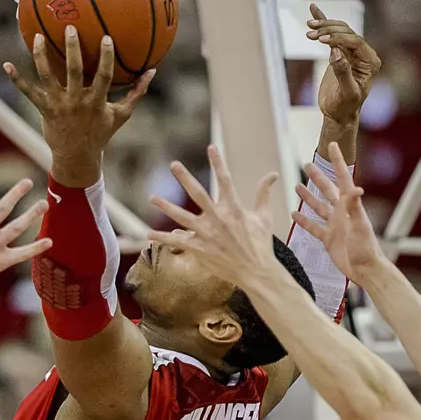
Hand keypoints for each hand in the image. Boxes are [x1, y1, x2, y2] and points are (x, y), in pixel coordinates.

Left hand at [5, 28, 153, 186]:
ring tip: (37, 37)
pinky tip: (7, 65)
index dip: (105, 57)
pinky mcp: (44, 109)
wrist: (77, 158)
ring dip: (41, 57)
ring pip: (47, 77)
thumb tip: (153, 72)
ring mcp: (58, 105)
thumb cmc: (101, 134)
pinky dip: (17, 79)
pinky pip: (28, 92)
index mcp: (95, 102)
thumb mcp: (121, 115)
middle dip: (72, 48)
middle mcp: (76, 101)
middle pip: (73, 71)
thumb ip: (136, 93)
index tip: (106, 37)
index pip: (102, 76)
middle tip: (70, 27)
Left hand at [149, 145, 280, 287]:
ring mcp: (207, 234)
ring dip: (166, 206)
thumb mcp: (264, 217)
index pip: (225, 180)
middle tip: (174, 165)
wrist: (256, 272)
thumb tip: (272, 174)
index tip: (211, 147)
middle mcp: (218, 219)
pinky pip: (178, 242)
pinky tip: (148, 234)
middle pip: (198, 194)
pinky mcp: (200, 249)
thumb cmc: (261, 244)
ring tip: (152, 197)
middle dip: (185, 178)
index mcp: (234, 209)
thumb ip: (264, 194)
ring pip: (182, 217)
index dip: (218, 163)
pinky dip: (163, 238)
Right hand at [291, 142, 385, 279]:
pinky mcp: (327, 238)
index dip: (337, 161)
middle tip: (307, 165)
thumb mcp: (359, 224)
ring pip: (318, 206)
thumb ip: (354, 206)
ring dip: (308, 196)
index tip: (332, 145)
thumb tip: (356, 187)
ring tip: (297, 186)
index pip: (342, 178)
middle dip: (317, 177)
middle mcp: (340, 212)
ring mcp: (333, 225)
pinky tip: (295, 214)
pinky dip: (304, 220)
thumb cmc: (365, 247)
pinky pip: (313, 226)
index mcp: (348, 205)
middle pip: (326, 189)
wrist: (364, 269)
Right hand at [308, 6, 380, 126]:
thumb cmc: (345, 107)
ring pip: (339, 30)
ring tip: (309, 27)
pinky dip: (323, 22)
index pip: (355, 41)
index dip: (339, 38)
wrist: (339, 114)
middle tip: (312, 33)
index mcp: (371, 62)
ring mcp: (352, 51)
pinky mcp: (340, 51)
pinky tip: (313, 10)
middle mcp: (364, 53)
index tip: (322, 41)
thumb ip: (343, 73)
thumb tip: (335, 52)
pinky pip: (332, 34)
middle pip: (347, 33)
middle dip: (329, 30)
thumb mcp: (347, 94)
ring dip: (324, 26)